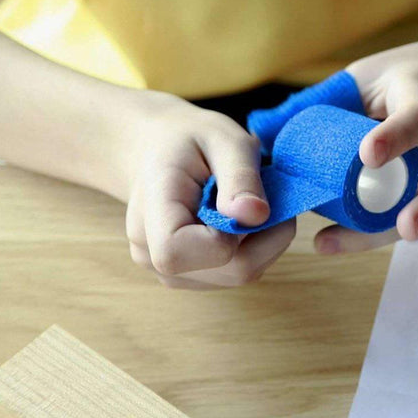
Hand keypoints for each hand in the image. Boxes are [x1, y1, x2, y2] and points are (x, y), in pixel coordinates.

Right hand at [120, 93, 294, 289]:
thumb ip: (240, 177)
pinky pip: (236, 274)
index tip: (241, 201)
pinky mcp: (188, 277)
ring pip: (239, 275)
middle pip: (228, 270)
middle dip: (264, 235)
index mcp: (150, 209)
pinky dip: (254, 248)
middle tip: (267, 195)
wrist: (160, 151)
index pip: (176, 252)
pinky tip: (240, 220)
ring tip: (249, 203)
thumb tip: (256, 216)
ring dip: (263, 241)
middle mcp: (150, 250)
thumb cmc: (190, 140)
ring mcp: (168, 271)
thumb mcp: (223, 139)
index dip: (225, 236)